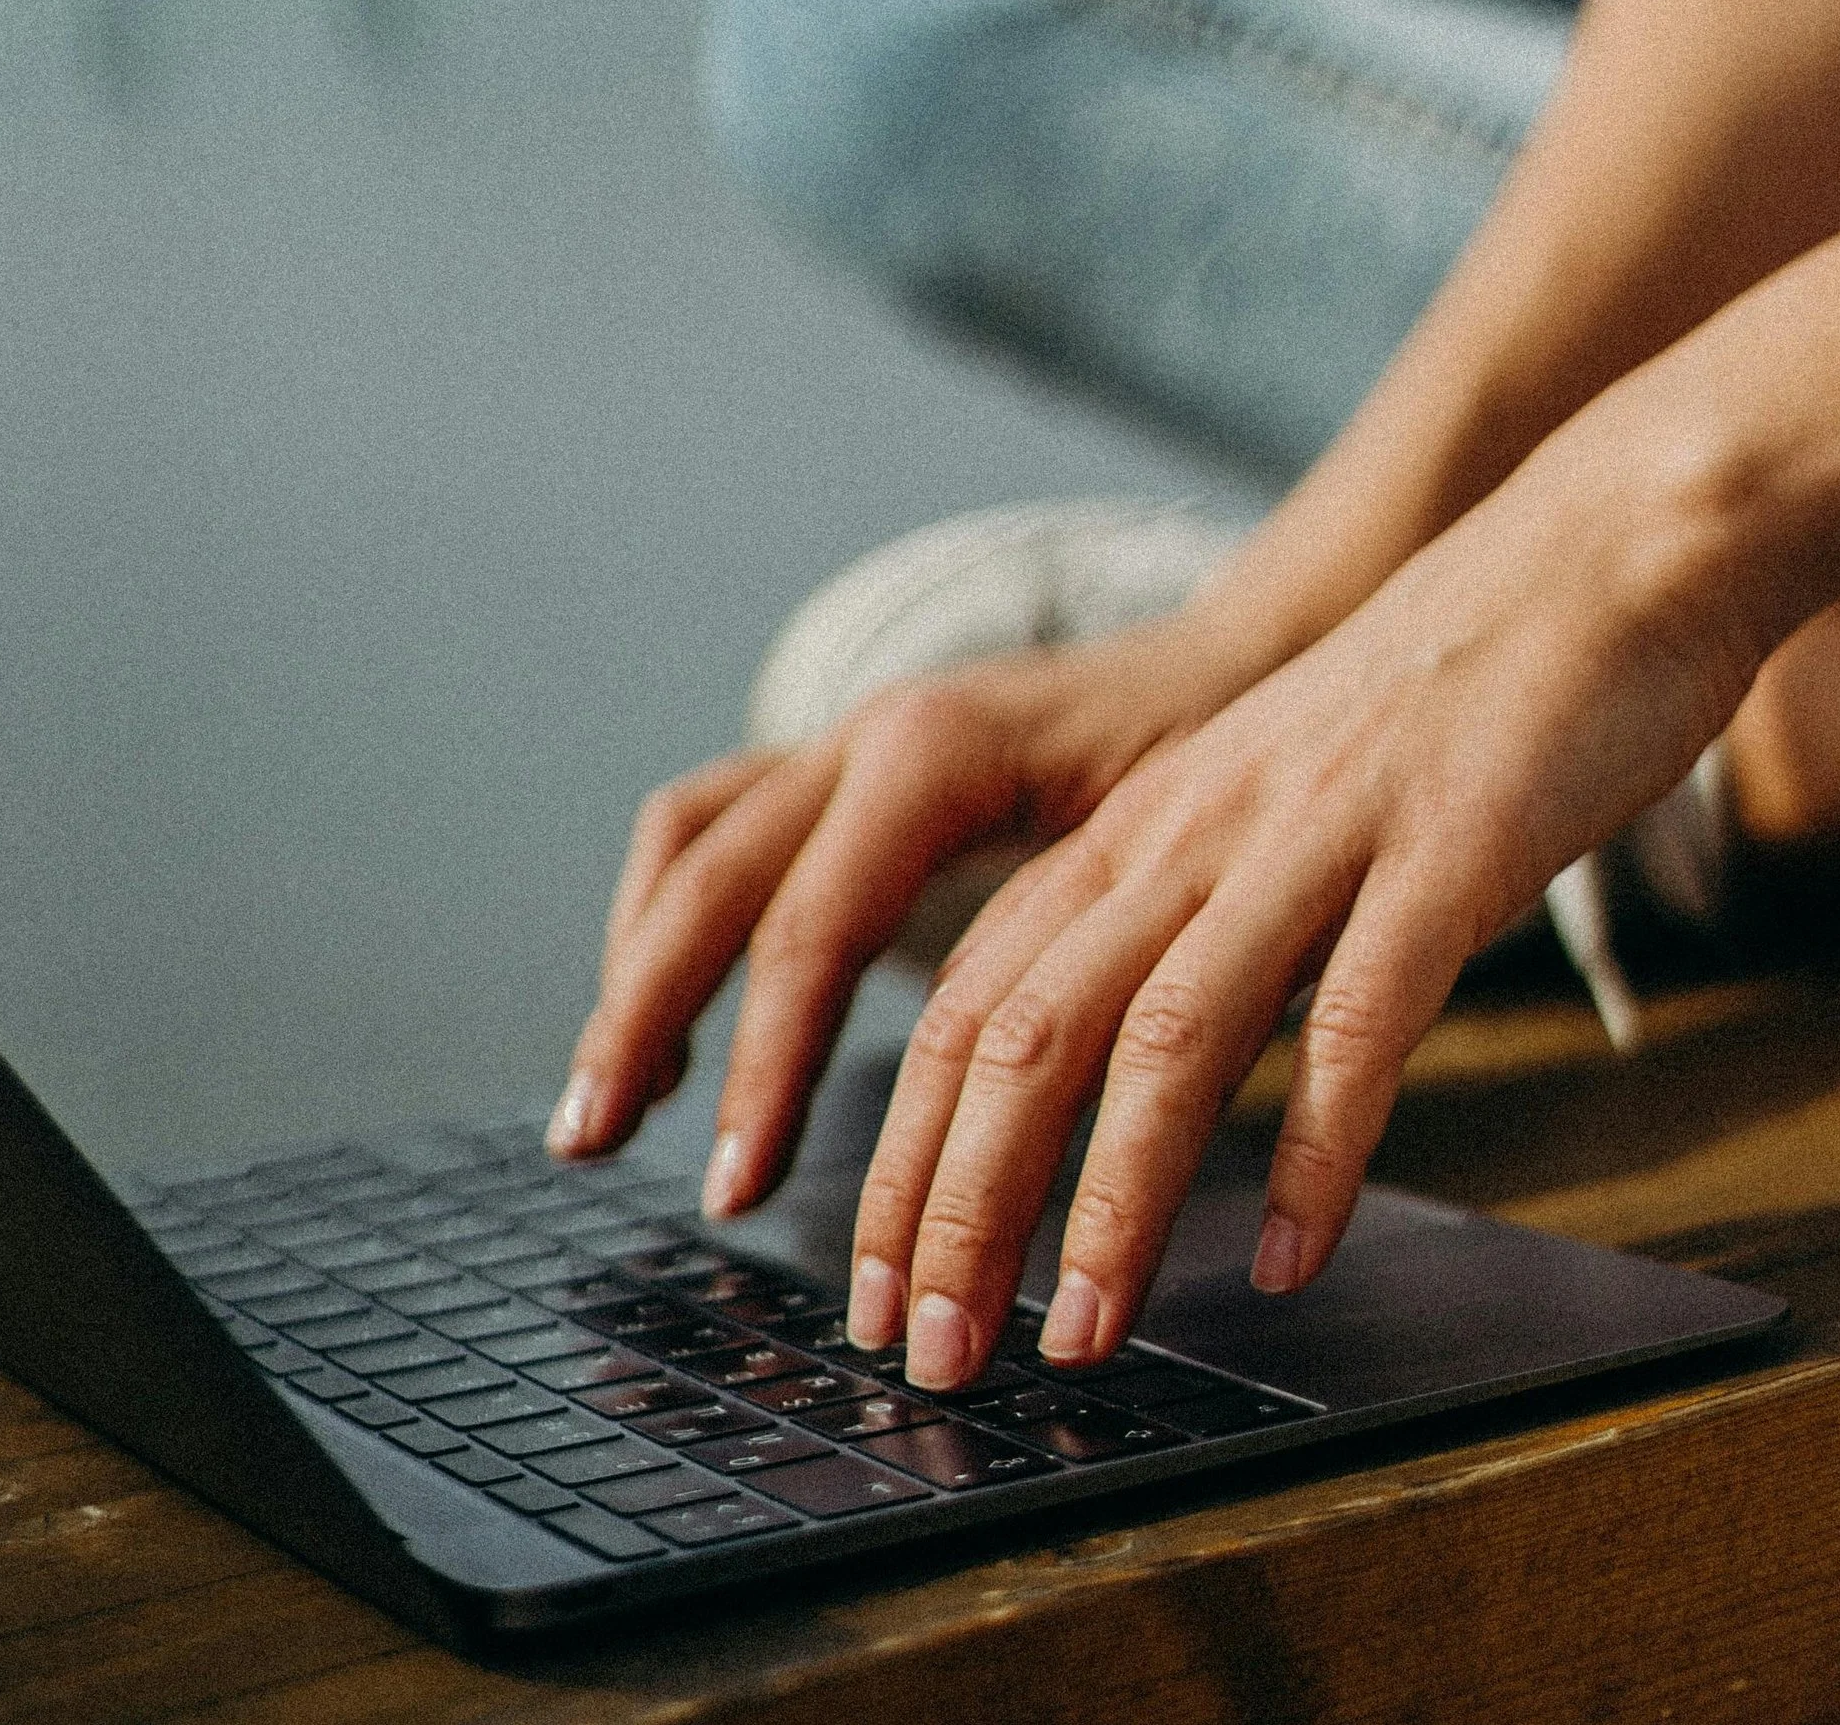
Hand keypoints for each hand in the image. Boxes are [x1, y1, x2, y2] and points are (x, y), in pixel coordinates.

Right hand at [549, 606, 1251, 1191]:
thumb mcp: (1173, 843)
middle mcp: (874, 732)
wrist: (1243, 651)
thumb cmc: (1225, 754)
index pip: (814, 923)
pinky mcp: (850, 765)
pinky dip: (670, 923)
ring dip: (635, 966)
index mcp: (942, 752)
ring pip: (693, 841)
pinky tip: (678, 1031)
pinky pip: (719, 829)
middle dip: (642, 1013)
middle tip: (596, 1146)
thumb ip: (1097, 953)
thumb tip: (1048, 1118)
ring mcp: (851, 741)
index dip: (765, 1064)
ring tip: (612, 1104)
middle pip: (713, 877)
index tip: (741, 1187)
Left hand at [837, 432, 1746, 1389]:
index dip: (910, 1160)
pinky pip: (1359, 1013)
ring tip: (1084, 1338)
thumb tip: (1114, 1108)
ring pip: (1165, 1031)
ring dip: (1110, 1200)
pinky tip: (1290, 1252)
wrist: (1601, 552)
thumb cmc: (1443, 703)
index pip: (974, 1006)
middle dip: (958, 1206)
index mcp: (1145, 825)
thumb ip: (1198, 935)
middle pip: (1025, 1028)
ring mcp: (1318, 832)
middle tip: (932, 1356)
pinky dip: (1315, 1144)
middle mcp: (1200, 827)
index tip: (878, 1297)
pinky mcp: (1446, 848)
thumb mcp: (1276, 812)